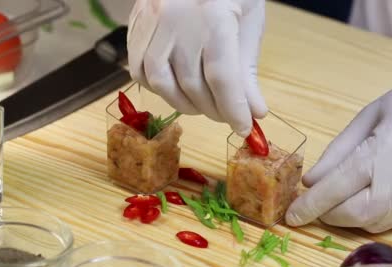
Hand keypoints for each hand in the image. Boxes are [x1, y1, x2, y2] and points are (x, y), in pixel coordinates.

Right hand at [127, 0, 267, 136]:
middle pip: (193, 84)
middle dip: (215, 110)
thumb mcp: (249, 23)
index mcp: (215, 15)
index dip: (233, 108)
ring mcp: (152, 19)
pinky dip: (158, 87)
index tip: (244, 127)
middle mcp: (178, 18)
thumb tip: (254, 112)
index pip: (222, 76)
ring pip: (162, 82)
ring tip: (203, 105)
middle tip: (227, 115)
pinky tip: (176, 88)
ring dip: (185, 104)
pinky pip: (139, 68)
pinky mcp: (136, 22)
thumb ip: (247, 70)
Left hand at [285, 46, 391, 232]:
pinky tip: (371, 197)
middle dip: (328, 214)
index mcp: (386, 151)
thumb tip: (312, 181)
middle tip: (316, 204)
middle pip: (354, 215)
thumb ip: (339, 151)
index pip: (336, 188)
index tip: (290, 216)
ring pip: (375, 223)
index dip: (309, 205)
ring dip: (351, 217)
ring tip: (341, 199)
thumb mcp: (372, 114)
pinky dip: (376, 214)